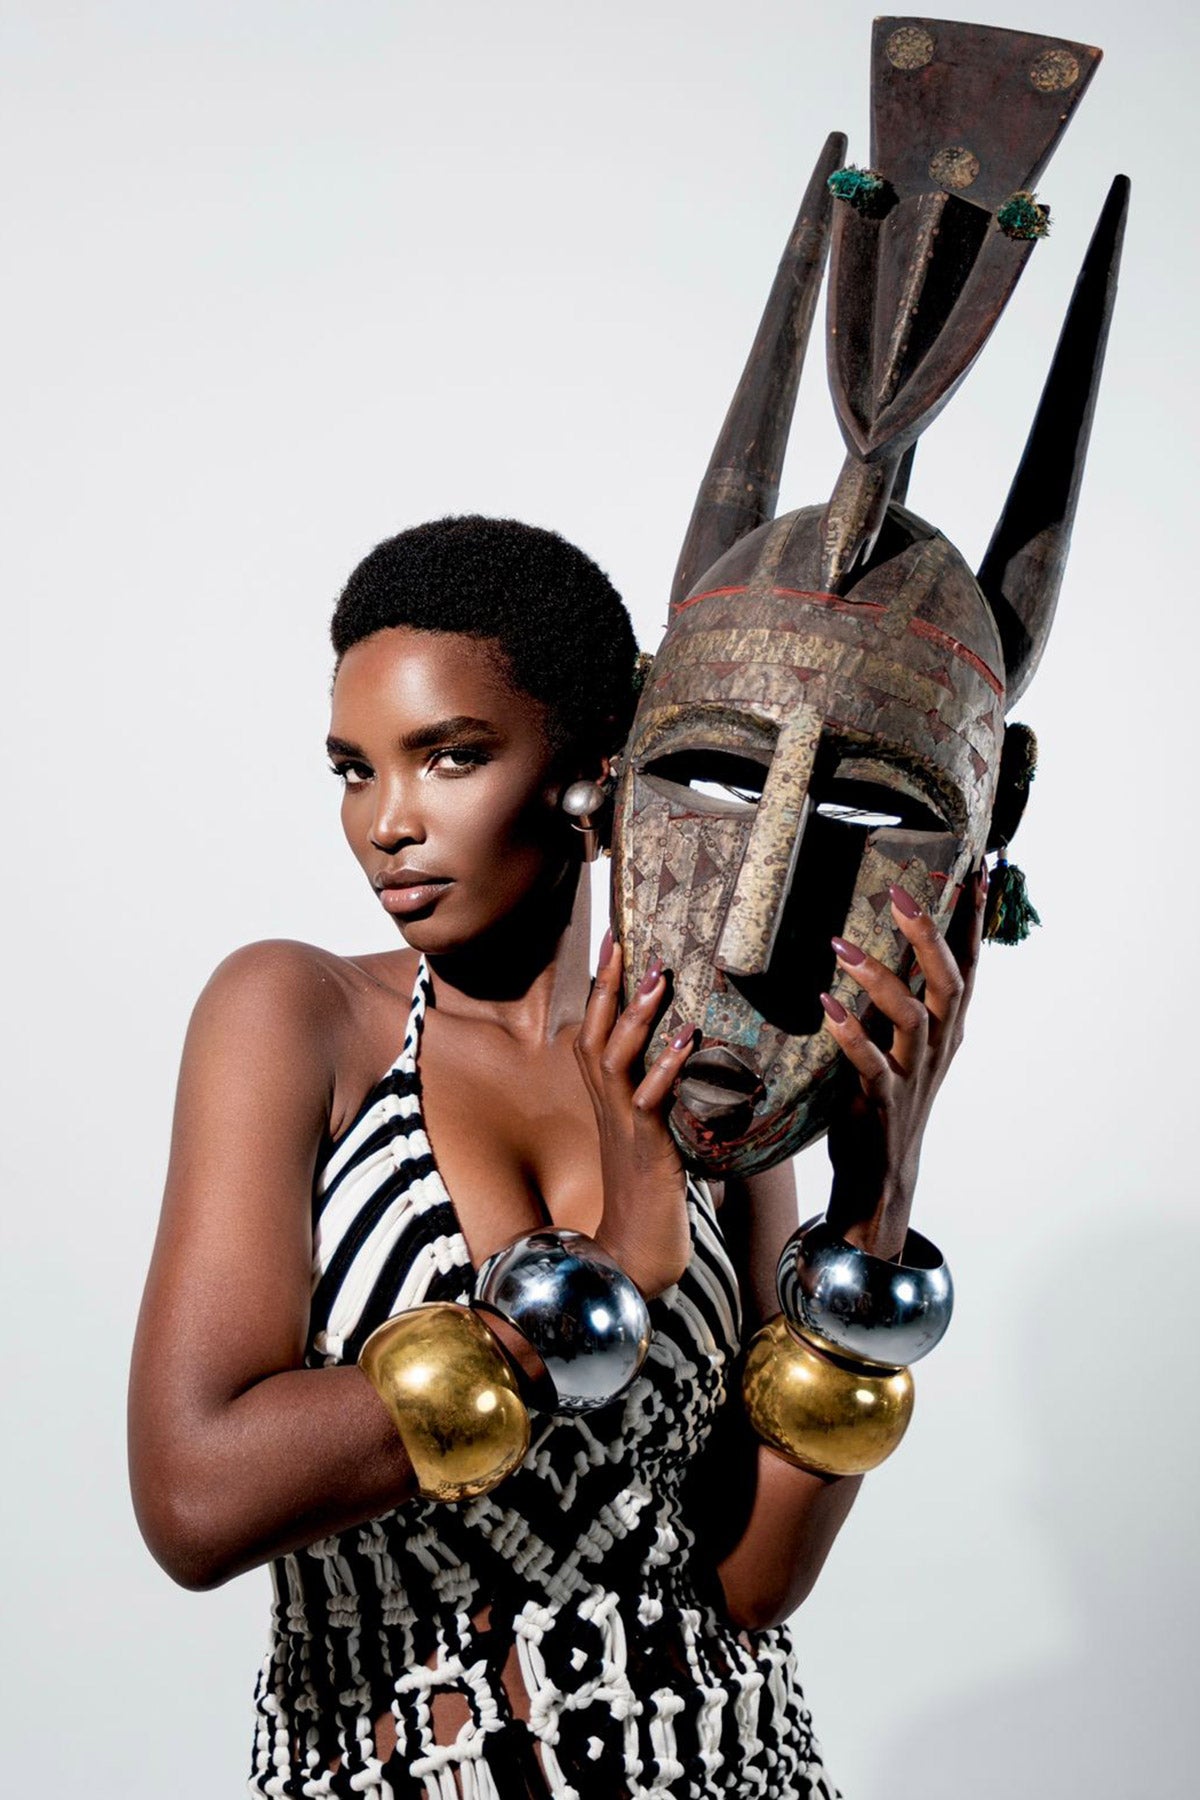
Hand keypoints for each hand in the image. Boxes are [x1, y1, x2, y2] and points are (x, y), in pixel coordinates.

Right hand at [574, 934, 696, 1297]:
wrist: (635, 1258)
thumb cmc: (650, 1199)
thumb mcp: (654, 1137)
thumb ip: (661, 1100)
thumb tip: (689, 1062)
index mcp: (609, 1103)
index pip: (595, 1032)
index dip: (602, 987)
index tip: (613, 940)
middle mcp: (608, 1109)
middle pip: (595, 1035)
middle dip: (607, 986)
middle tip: (622, 938)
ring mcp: (623, 1129)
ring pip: (616, 1063)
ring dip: (635, 1019)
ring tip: (658, 977)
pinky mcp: (646, 1152)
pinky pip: (649, 1104)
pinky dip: (665, 1071)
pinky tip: (685, 1044)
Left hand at [819, 867, 986, 1257]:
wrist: (881, 1170)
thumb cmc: (889, 1092)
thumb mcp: (904, 1038)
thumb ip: (904, 993)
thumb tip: (888, 938)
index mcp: (950, 1025)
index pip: (969, 963)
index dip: (973, 919)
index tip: (977, 870)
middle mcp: (940, 1044)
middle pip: (949, 981)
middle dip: (929, 935)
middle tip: (902, 892)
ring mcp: (913, 1072)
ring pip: (912, 1016)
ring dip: (880, 977)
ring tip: (842, 945)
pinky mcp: (882, 1099)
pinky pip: (870, 1061)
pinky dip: (850, 1031)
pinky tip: (826, 1005)